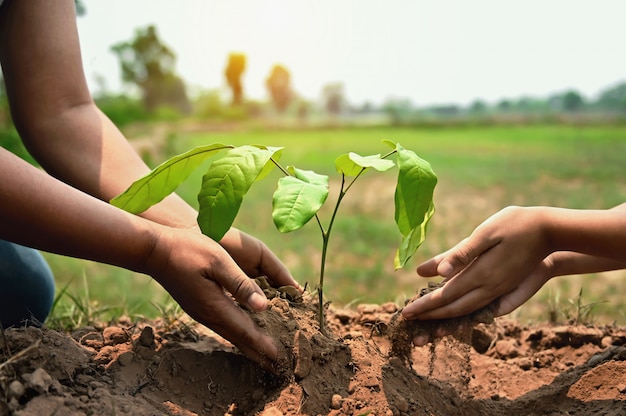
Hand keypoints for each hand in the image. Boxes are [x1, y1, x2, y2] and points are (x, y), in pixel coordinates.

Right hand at [143, 226, 285, 369]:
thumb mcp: (219, 261)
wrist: (153, 251)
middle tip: (277, 367)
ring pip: (230, 335)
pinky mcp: (197, 307)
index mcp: (215, 306)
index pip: (245, 331)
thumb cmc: (188, 250)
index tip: (279, 358)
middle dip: (258, 354)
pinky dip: (238, 334)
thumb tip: (263, 306)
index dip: (263, 345)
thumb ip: (241, 284)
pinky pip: (222, 327)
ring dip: (249, 346)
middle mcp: (208, 315)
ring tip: (265, 356)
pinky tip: (244, 333)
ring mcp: (200, 313)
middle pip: (238, 340)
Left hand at [402, 206, 553, 323]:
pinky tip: (458, 316)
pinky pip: (482, 308)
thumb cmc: (516, 225)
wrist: (553, 232)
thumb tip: (434, 273)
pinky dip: (466, 315)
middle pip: (454, 309)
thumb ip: (460, 254)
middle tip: (409, 321)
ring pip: (468, 312)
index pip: (444, 296)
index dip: (423, 306)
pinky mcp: (507, 289)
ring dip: (446, 320)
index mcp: (480, 275)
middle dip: (430, 317)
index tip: (405, 313)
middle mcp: (490, 289)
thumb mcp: (485, 234)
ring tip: (428, 327)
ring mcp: (500, 291)